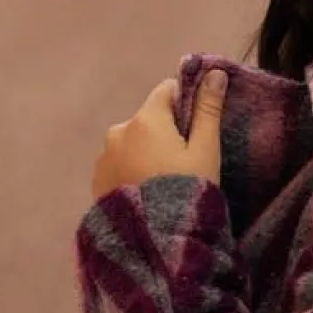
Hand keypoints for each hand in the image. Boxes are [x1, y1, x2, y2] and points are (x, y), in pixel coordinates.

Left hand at [91, 69, 227, 202]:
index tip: (196, 129)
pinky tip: (145, 195)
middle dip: (163, 134)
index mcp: (146, 119)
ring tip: (162, 185)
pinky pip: (118, 167)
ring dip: (144, 154)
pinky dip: (130, 173)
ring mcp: (104, 157)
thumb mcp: (205, 151)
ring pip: (131, 144)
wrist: (155, 240)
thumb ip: (208, 110)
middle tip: (183, 165)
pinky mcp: (96, 181)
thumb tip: (215, 71)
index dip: (185, 104)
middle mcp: (118, 131)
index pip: (166, 91)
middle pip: (147, 120)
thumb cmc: (186, 190)